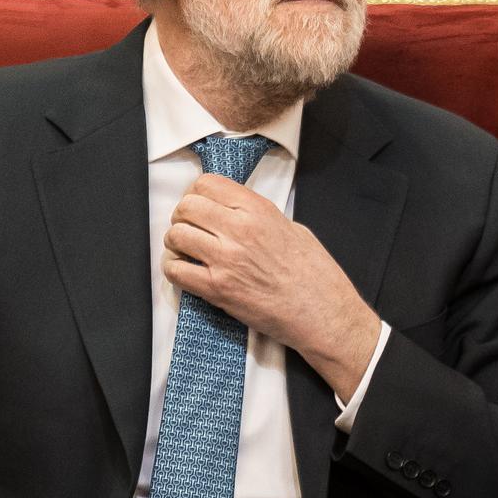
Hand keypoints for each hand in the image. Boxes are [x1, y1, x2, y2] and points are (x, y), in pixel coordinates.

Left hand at [162, 173, 380, 400]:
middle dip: (182, 216)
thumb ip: (257, 216)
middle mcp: (240, 230)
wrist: (324, 314)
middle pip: (186, 207)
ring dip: (175, 243)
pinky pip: (175, 271)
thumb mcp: (291, 228)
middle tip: (189, 228)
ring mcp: (226, 260)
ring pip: (175, 236)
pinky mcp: (217, 289)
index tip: (197, 204)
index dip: (195, 193)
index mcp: (258, 210)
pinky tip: (185, 271)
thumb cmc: (314, 274)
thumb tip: (231, 210)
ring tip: (185, 251)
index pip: (206, 184)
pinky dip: (173, 269)